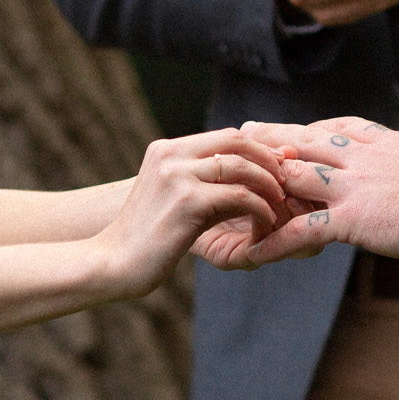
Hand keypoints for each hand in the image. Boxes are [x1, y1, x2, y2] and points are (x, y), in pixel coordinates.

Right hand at [92, 130, 294, 296]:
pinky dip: (260, 208)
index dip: (258, 150)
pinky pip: (239, 195)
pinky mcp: (187, 201)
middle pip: (236, 141)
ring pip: (241, 166)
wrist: (113, 263)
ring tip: (278, 203)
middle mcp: (171, 155)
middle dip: (268, 160)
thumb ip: (206, 182)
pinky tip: (265, 221)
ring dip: (269, 184)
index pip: (226, 136)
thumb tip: (252, 172)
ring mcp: (177, 175)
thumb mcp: (175, 199)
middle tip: (285, 182)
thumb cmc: (147, 237)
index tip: (279, 169)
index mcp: (166, 150)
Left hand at [208, 117, 398, 266]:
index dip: (307, 130)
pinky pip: (302, 229)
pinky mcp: (352, 217)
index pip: (335, 127)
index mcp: (383, 140)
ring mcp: (352, 184)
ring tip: (232, 187)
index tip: (287, 129)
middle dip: (270, 140)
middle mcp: (361, 154)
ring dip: (261, 184)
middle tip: (241, 135)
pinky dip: (274, 242)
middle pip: (302, 141)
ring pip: (292, 176)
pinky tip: (251, 254)